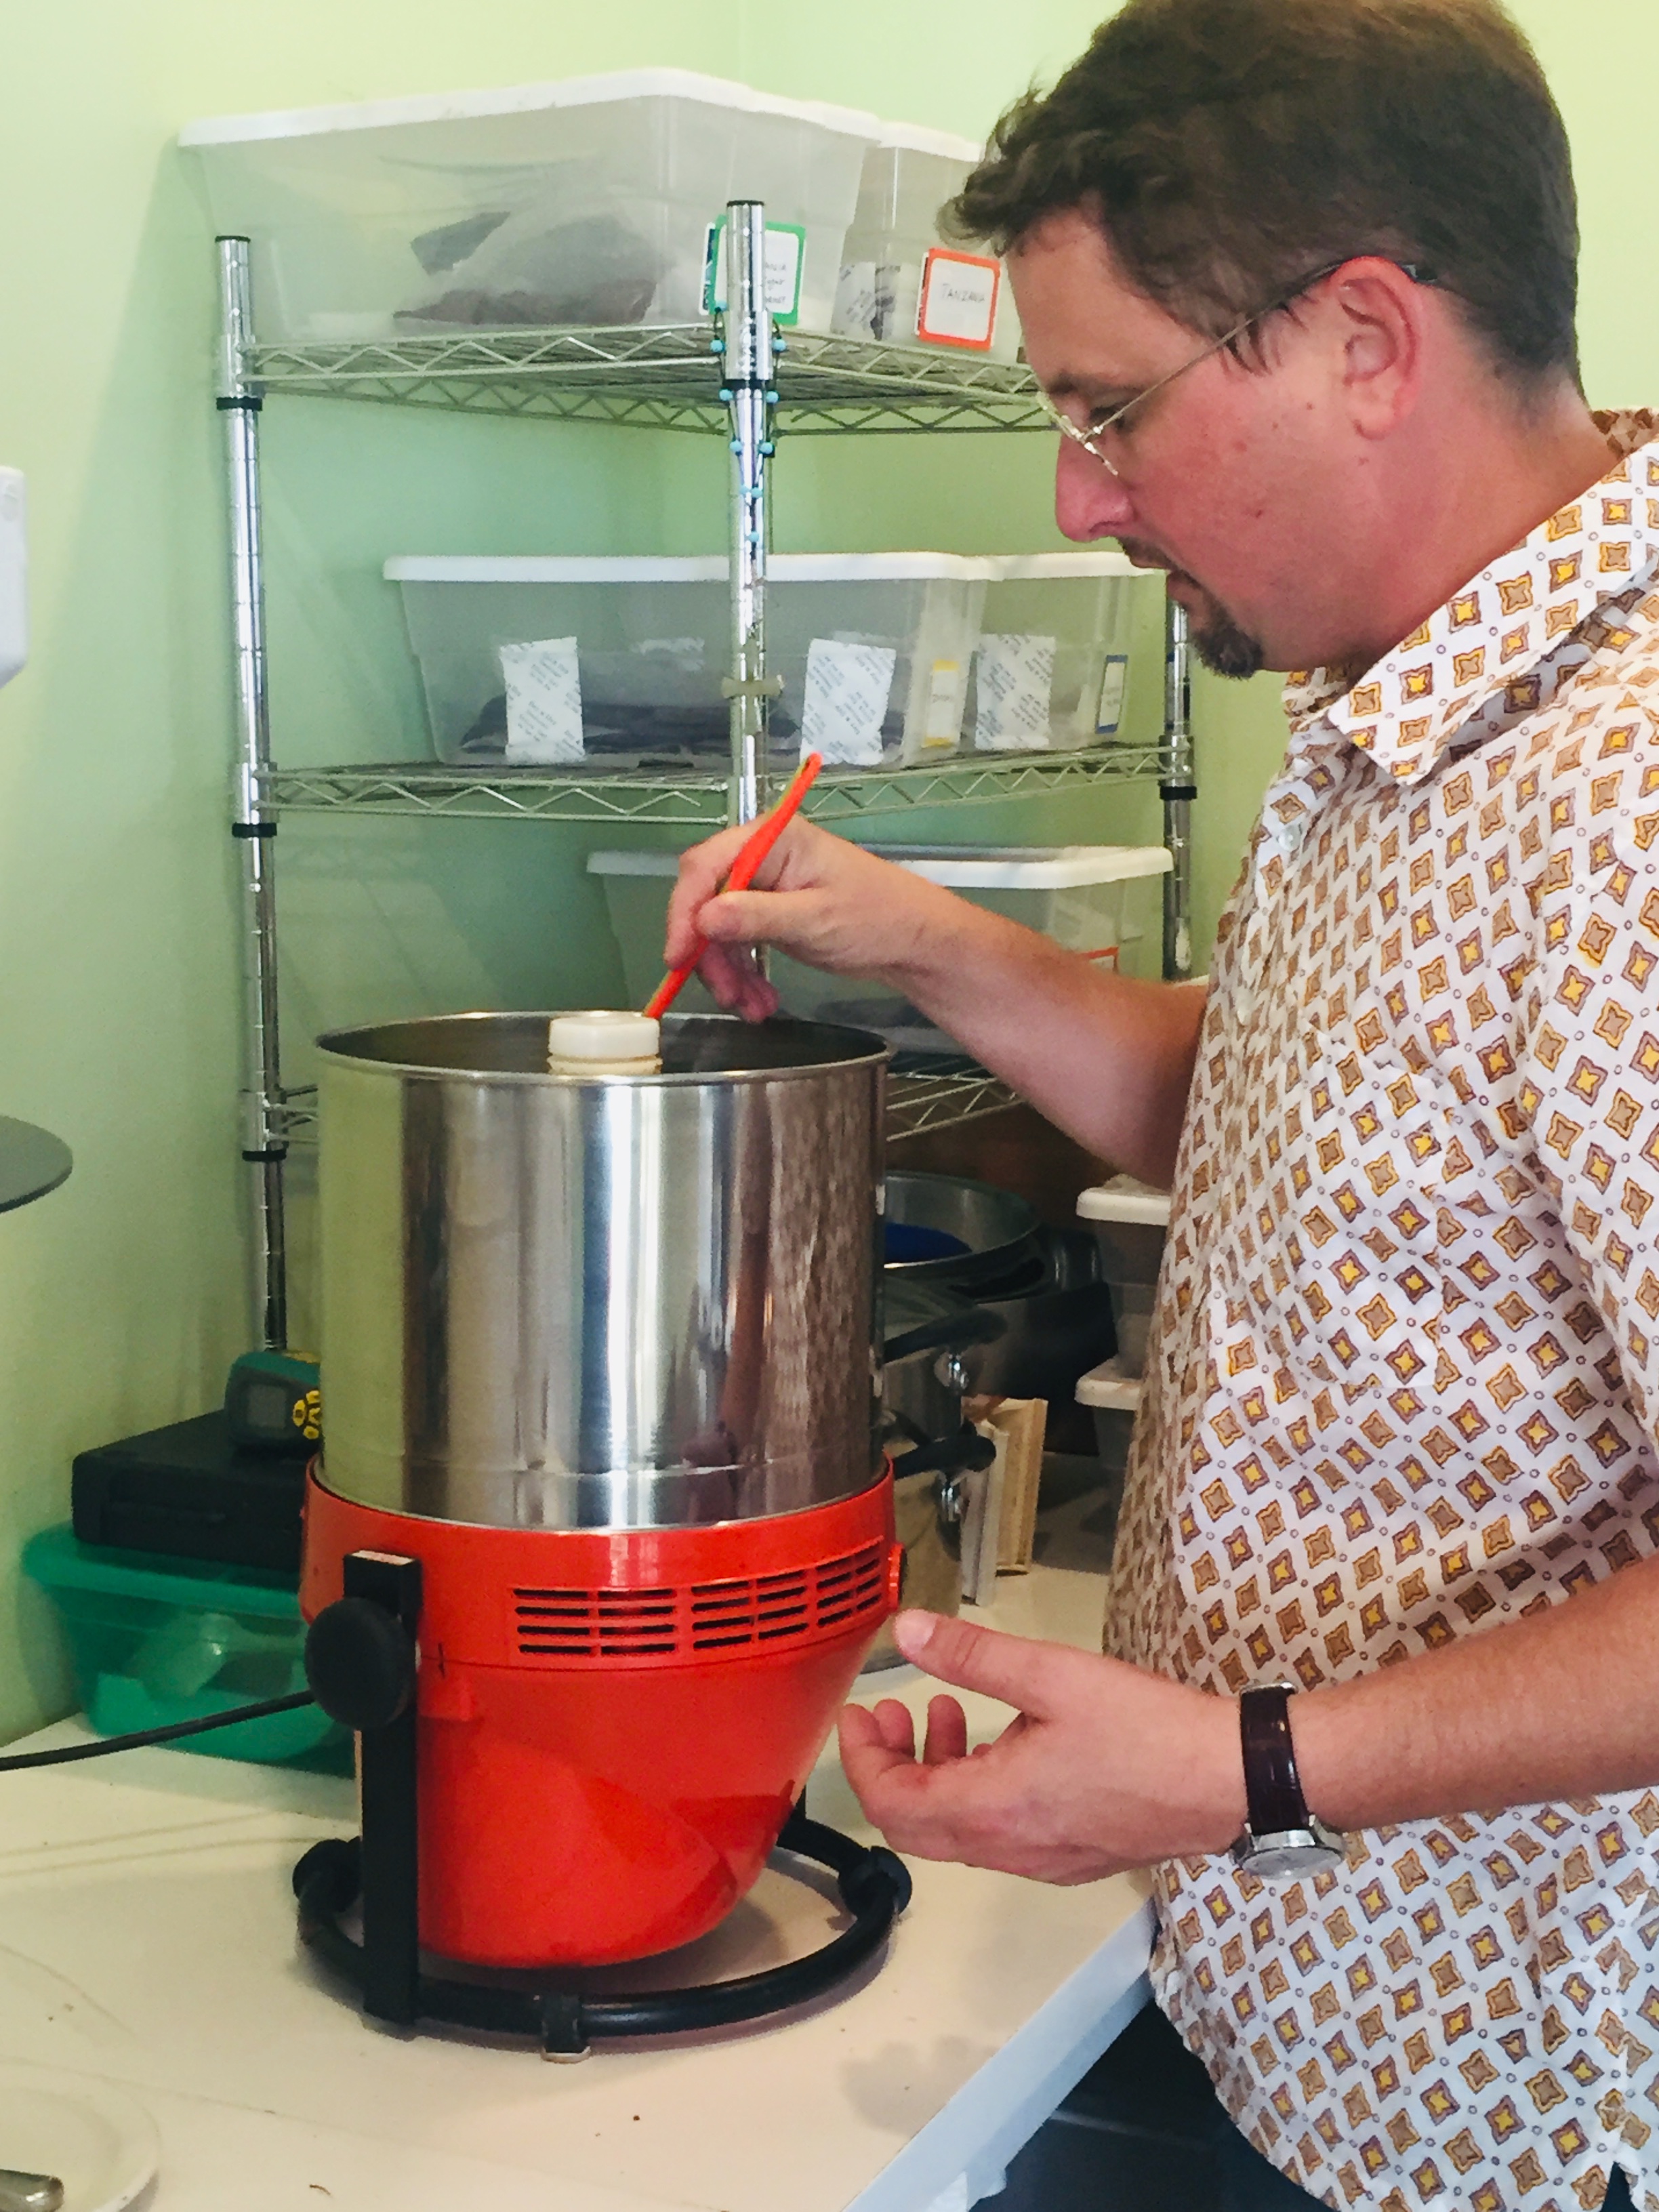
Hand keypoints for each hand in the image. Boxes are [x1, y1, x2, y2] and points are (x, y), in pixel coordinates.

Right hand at [663, 818, 957, 1020]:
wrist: (914, 941)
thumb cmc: (876, 917)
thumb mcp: (815, 919)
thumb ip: (756, 917)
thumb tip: (703, 919)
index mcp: (772, 839)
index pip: (705, 867)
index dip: (685, 911)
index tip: (678, 956)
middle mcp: (761, 856)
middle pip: (705, 900)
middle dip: (709, 953)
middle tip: (725, 995)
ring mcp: (763, 886)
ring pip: (717, 930)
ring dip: (727, 973)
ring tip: (752, 1008)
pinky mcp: (768, 914)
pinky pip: (737, 943)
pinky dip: (742, 975)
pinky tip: (760, 1001)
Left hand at [838, 1610, 1245, 1882]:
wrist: (1231, 1779)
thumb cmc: (1146, 1729)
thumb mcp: (1050, 1675)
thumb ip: (972, 1654)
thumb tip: (906, 1629)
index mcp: (992, 1809)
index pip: (890, 1804)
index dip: (860, 1759)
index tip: (857, 1714)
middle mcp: (1010, 1847)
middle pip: (915, 1827)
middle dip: (891, 1766)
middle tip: (890, 1712)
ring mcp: (1043, 1858)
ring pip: (959, 1830)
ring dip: (936, 1772)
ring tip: (945, 1711)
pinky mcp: (1073, 1853)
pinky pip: (1000, 1832)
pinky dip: (977, 1787)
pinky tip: (1007, 1738)